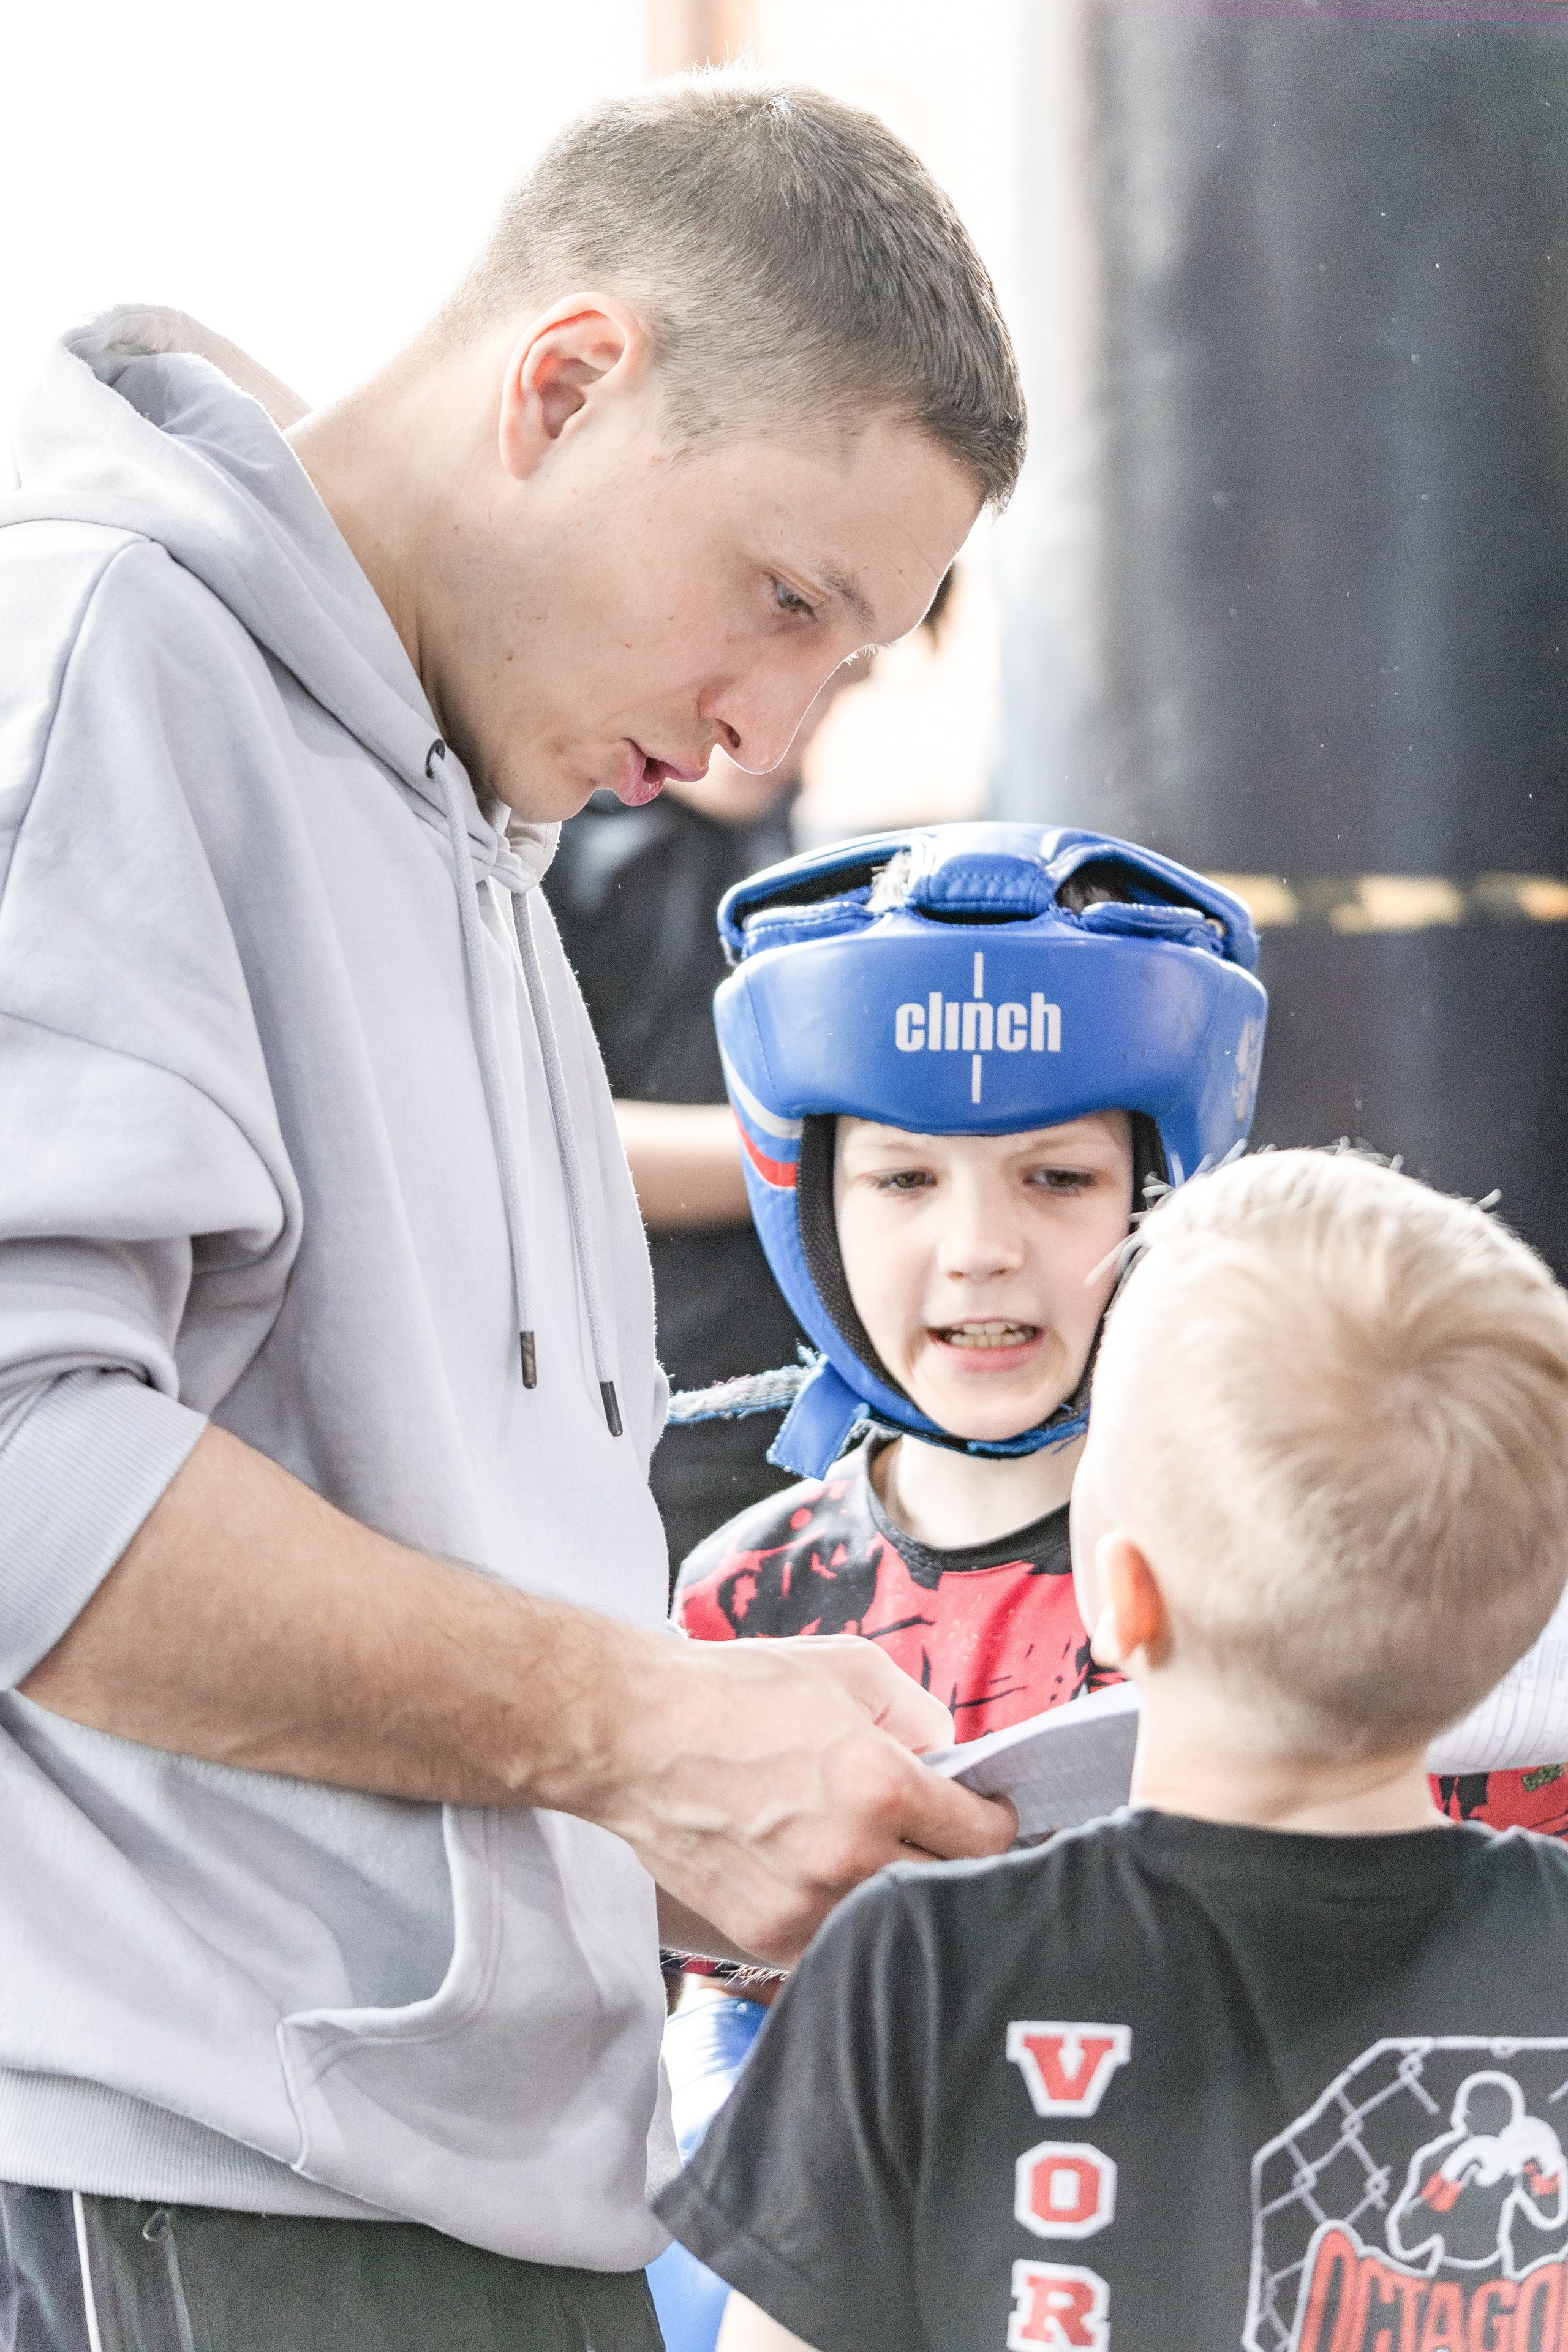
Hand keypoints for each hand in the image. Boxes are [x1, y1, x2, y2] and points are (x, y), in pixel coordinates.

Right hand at [582, 1633, 1015, 1966]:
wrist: (638, 1735)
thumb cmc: (739, 1692)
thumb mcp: (851, 1668)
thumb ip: (920, 1715)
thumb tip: (952, 1758)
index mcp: (882, 1786)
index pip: (987, 1838)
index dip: (996, 1820)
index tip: (986, 1811)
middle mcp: (850, 1857)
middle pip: (951, 1889)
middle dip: (955, 1859)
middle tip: (942, 1835)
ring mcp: (806, 1907)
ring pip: (896, 1926)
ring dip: (902, 1896)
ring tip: (883, 1857)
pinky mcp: (766, 1938)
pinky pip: (838, 1944)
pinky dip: (848, 1918)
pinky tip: (833, 1880)